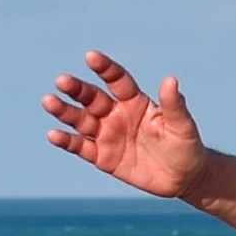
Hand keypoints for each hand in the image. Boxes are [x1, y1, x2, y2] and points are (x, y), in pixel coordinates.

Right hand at [43, 51, 209, 198]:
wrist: (183, 178)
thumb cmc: (186, 146)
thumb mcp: (183, 126)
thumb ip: (173, 105)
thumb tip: (170, 80)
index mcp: (134, 101)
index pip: (116, 80)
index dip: (104, 68)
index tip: (91, 57)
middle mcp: (116, 114)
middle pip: (92, 98)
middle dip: (76, 89)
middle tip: (61, 81)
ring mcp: (107, 135)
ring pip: (81, 120)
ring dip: (64, 111)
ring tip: (49, 102)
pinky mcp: (102, 157)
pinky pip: (81, 147)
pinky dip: (67, 141)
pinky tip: (53, 134)